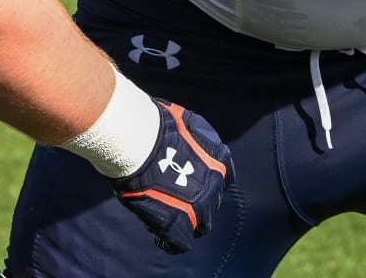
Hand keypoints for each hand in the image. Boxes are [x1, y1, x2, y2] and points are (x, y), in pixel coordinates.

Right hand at [112, 100, 233, 254]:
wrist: (140, 140)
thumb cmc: (154, 123)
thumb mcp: (183, 122)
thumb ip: (191, 139)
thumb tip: (183, 141)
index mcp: (218, 157)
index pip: (225, 176)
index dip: (208, 180)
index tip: (194, 180)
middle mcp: (214, 182)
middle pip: (212, 203)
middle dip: (198, 203)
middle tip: (177, 200)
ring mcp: (199, 205)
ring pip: (201, 226)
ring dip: (187, 222)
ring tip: (166, 219)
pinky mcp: (179, 224)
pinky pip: (180, 243)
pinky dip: (170, 241)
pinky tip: (159, 236)